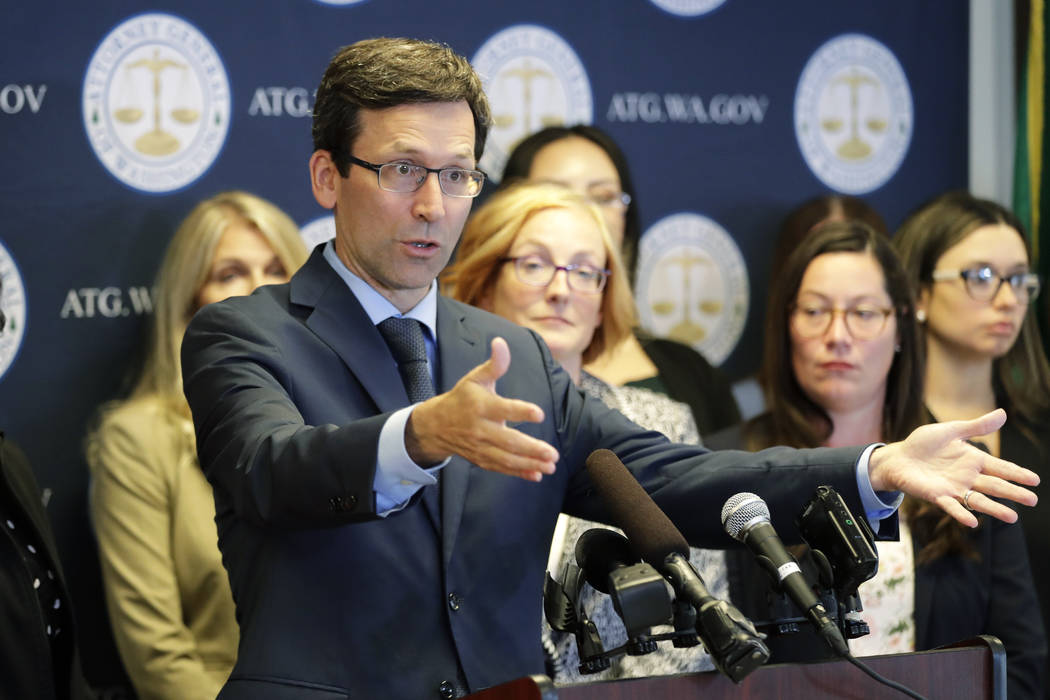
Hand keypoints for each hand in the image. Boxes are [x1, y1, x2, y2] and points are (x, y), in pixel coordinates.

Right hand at [405, 337, 558, 480]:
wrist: (437, 425)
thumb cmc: (463, 398)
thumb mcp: (476, 378)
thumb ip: (494, 364)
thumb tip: (501, 343)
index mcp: (480, 406)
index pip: (503, 409)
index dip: (520, 411)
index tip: (539, 414)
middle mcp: (480, 429)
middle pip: (507, 441)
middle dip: (531, 449)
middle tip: (552, 453)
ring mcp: (480, 447)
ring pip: (507, 458)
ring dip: (529, 463)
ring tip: (550, 465)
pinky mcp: (481, 459)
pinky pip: (502, 468)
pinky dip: (519, 473)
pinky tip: (537, 474)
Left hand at [869, 409, 1038, 526]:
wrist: (898, 457)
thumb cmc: (924, 444)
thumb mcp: (951, 430)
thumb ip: (976, 426)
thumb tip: (1003, 413)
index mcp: (973, 460)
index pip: (1000, 468)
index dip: (1017, 473)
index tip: (1035, 480)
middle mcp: (968, 477)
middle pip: (995, 486)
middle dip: (1013, 493)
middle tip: (1032, 500)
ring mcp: (953, 488)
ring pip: (978, 500)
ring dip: (995, 509)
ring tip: (1013, 517)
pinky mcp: (937, 496)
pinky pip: (951, 507)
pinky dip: (961, 514)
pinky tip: (972, 522)